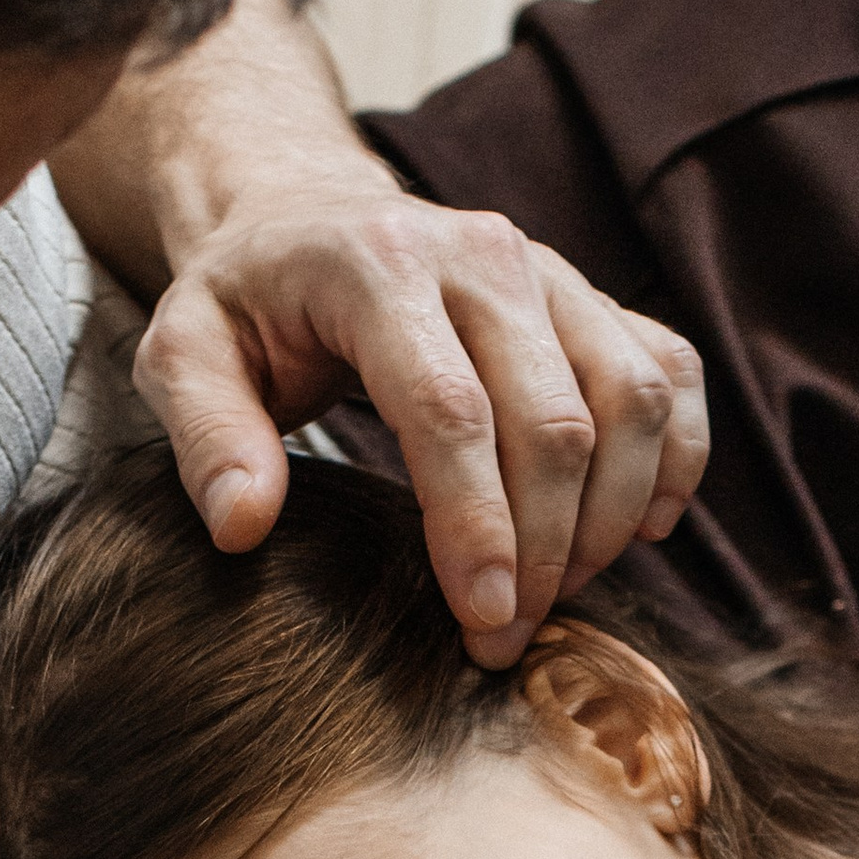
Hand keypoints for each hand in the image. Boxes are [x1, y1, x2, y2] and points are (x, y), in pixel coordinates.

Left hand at [140, 194, 707, 655]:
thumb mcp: (183, 354)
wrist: (308, 217)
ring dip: (612, 519)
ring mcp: (553, 272)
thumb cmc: (249, 306)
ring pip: (632, 401)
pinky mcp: (596, 298)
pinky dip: (675, 463)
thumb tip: (244, 526)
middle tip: (505, 641)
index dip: (477, 526)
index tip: (483, 622)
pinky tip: (640, 532)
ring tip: (559, 591)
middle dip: (544, 551)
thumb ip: (205, 437)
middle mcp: (484, 254)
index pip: (451, 410)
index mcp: (380, 264)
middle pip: (554, 420)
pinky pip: (672, 377)